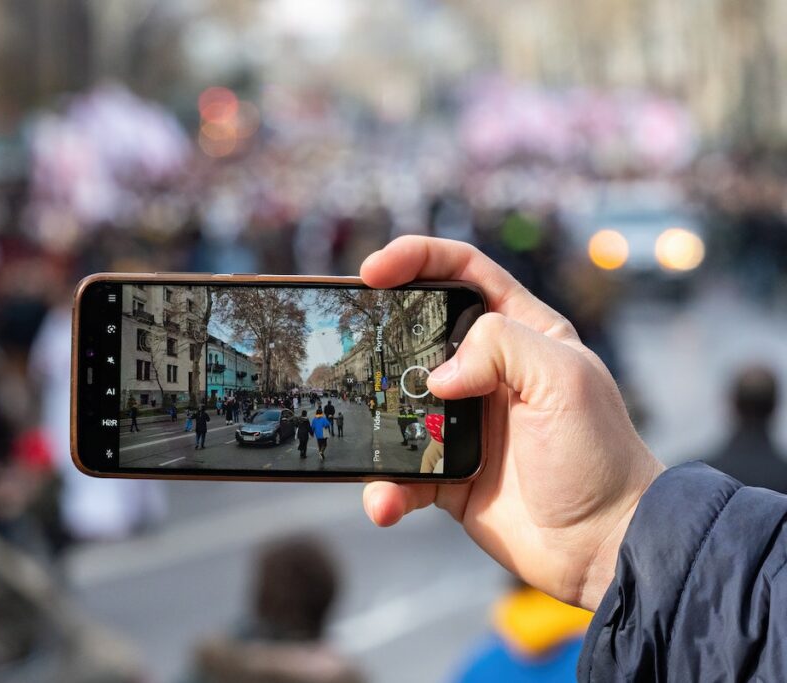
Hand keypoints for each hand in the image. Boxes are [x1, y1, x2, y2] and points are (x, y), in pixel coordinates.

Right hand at [360, 236, 663, 609]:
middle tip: (345, 343)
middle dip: (377, 335)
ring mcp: (463, 422)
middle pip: (416, 333)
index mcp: (523, 332)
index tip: (373, 270)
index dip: (417, 258)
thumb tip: (438, 376)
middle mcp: (489, 372)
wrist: (601, 546)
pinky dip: (386, 489)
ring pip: (397, 404)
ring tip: (362, 439)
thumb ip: (502, 346)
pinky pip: (400, 472)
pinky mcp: (447, 473)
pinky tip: (386, 503)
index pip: (463, 272)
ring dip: (374, 422)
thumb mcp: (565, 379)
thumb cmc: (599, 457)